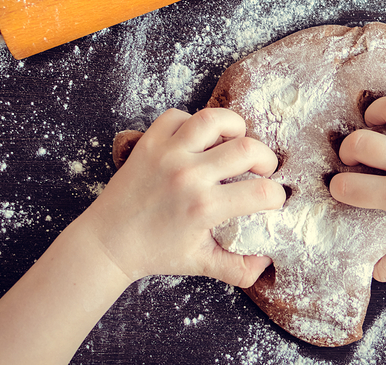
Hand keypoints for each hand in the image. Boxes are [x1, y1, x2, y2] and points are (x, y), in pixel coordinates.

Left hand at [80, 108, 285, 286]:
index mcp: (204, 208)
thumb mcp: (200, 264)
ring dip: (234, 127)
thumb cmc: (155, 252)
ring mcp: (168, 154)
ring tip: (235, 142)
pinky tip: (197, 140)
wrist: (109, 242)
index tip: (272, 199)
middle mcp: (188, 176)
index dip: (277, 196)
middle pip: (247, 149)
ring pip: (213, 119)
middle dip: (266, 159)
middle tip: (261, 169)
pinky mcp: (149, 143)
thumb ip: (238, 269)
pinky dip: (192, 122)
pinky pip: (177, 116)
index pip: (261, 193)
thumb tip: (266, 263)